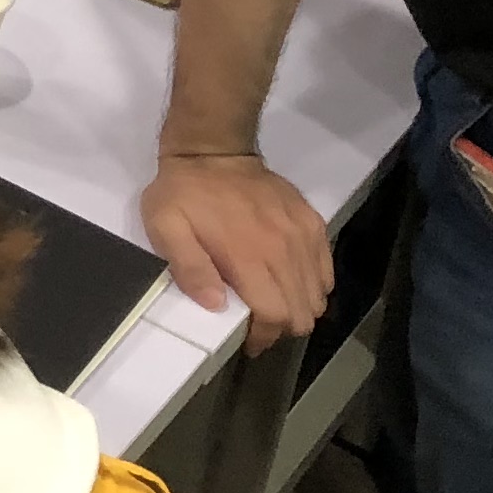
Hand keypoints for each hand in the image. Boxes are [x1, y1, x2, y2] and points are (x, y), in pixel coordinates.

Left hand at [138, 152, 334, 347]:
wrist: (212, 150)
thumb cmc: (184, 193)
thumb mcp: (166, 229)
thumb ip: (190, 269)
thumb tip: (217, 305)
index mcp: (248, 256)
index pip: (275, 314)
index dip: (265, 336)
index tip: (249, 341)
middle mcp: (283, 249)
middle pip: (303, 311)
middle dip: (283, 327)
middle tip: (261, 323)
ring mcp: (302, 235)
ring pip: (319, 294)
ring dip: (300, 307)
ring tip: (275, 302)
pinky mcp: (312, 222)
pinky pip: (326, 268)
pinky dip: (314, 283)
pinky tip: (291, 278)